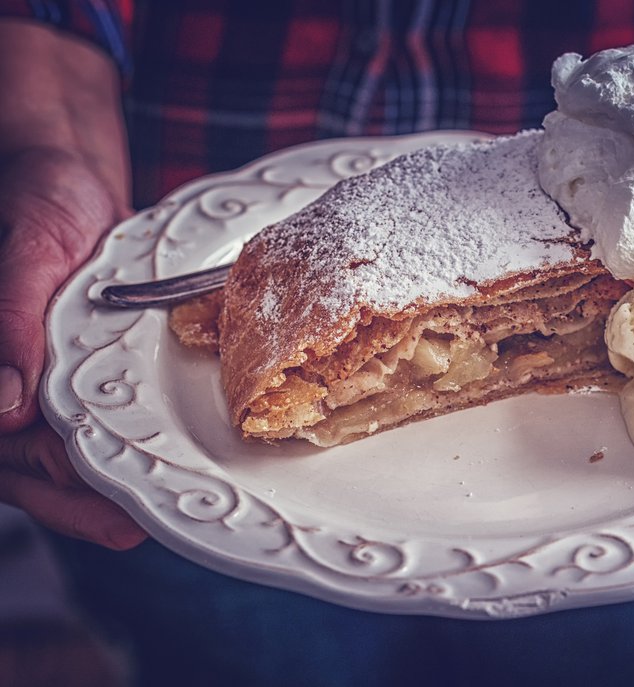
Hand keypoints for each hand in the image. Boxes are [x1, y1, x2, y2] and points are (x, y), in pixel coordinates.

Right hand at [0, 147, 146, 549]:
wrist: (76, 180)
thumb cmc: (40, 205)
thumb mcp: (28, 254)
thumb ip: (10, 326)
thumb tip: (6, 408)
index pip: (2, 442)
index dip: (37, 482)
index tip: (81, 500)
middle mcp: (10, 382)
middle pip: (31, 465)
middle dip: (76, 503)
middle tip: (130, 530)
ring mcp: (46, 382)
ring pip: (67, 451)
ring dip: (105, 486)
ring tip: (154, 517)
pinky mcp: (85, 373)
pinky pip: (103, 419)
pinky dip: (128, 444)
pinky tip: (165, 464)